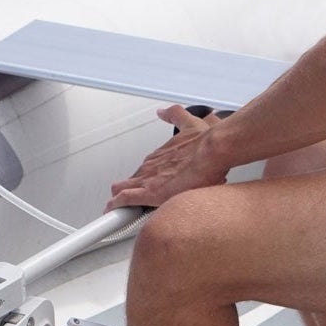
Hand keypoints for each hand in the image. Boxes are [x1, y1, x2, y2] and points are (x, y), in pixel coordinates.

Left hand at [108, 106, 234, 208]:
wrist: (211, 152)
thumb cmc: (205, 143)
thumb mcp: (189, 124)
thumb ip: (175, 115)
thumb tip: (165, 112)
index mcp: (158, 156)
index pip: (143, 171)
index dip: (139, 180)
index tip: (138, 187)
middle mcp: (150, 167)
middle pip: (130, 182)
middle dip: (127, 192)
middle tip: (126, 204)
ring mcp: (148, 180)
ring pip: (122, 190)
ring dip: (119, 202)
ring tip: (117, 212)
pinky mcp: (150, 193)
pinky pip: (124, 200)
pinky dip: (117, 207)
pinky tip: (114, 213)